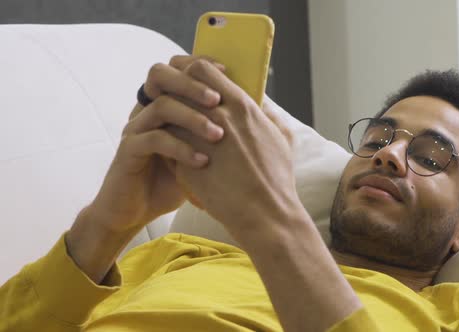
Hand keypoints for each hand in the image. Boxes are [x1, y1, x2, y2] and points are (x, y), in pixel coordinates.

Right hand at [85, 56, 224, 234]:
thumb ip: (220, 128)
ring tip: (218, 135)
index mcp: (164, 103)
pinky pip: (154, 140)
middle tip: (218, 100)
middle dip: (192, 84)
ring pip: (161, 107)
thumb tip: (259, 112)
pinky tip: (202, 161)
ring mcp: (136, 128)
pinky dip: (181, 148)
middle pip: (161, 75)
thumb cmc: (174, 179)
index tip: (226, 72)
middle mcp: (147, 110)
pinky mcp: (128, 151)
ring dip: (192, 118)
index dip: (200, 64)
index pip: (177, 68)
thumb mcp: (201, 150)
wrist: (137, 209)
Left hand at [169, 59, 298, 241]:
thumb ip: (269, 115)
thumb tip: (262, 102)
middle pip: (179, 87)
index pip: (203, 71)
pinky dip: (168, 144)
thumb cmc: (277, 178)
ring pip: (168, 114)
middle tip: (174, 101)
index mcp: (242, 107)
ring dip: (169, 118)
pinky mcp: (185, 163)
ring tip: (174, 128)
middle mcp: (218, 118)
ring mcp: (198, 140)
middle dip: (173, 91)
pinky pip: (166, 143)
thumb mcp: (282, 138)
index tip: (192, 83)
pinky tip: (175, 153)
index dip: (192, 72)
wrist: (265, 214)